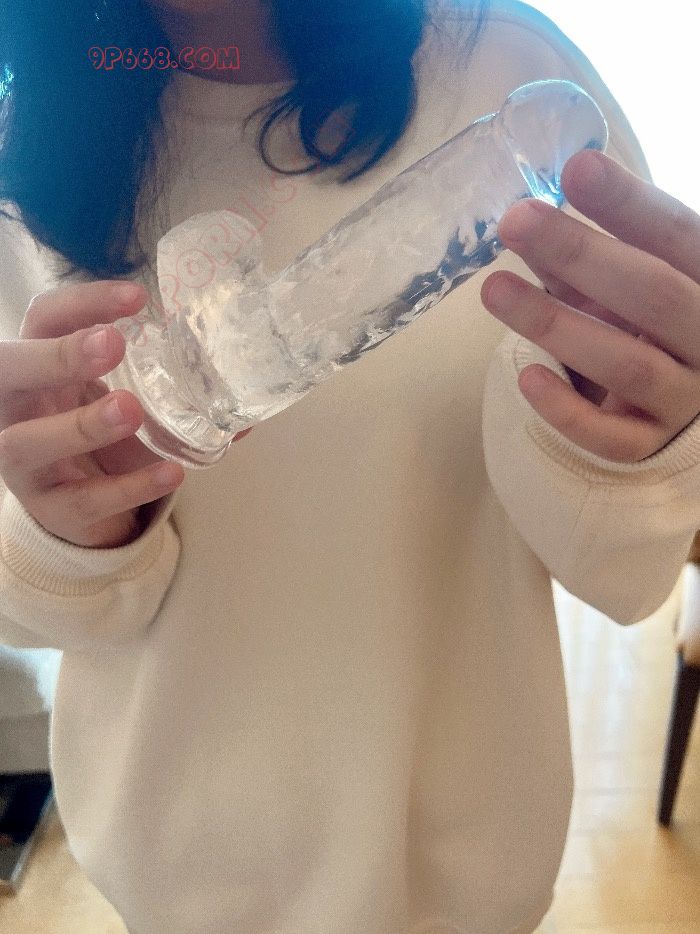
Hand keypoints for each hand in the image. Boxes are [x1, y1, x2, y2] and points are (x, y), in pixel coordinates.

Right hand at [0, 281, 250, 548]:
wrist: (79, 507)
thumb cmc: (98, 436)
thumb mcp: (120, 395)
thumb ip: (168, 383)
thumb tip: (243, 379)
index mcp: (38, 368)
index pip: (45, 319)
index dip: (83, 303)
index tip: (138, 298)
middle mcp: (17, 409)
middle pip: (12, 371)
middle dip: (58, 356)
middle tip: (113, 344)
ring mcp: (27, 463)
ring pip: (27, 443)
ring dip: (81, 425)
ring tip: (131, 410)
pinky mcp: (53, 509)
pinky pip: (83, 500)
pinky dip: (128, 486)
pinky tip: (170, 472)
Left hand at [480, 149, 699, 462]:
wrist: (682, 407)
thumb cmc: (650, 330)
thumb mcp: (629, 286)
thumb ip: (589, 258)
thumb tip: (530, 218)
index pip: (679, 237)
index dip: (629, 203)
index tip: (576, 168)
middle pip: (653, 294)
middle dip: (582, 253)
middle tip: (516, 221)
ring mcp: (684, 399)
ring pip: (627, 364)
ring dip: (556, 325)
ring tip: (494, 289)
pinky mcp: (652, 447)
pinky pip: (612, 437)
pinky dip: (568, 410)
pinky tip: (529, 377)